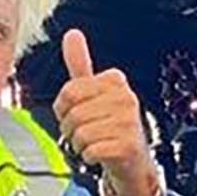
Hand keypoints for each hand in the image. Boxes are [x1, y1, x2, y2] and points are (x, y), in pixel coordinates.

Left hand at [53, 29, 157, 195]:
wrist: (132, 162)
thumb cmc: (110, 126)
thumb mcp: (94, 93)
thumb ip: (81, 65)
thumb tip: (72, 33)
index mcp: (115, 80)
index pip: (69, 91)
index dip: (63, 109)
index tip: (76, 114)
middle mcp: (126, 97)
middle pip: (73, 114)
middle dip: (70, 129)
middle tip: (85, 133)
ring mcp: (130, 121)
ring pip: (80, 133)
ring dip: (80, 145)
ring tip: (94, 143)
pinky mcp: (129, 145)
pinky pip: (91, 150)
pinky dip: (89, 157)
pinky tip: (101, 154)